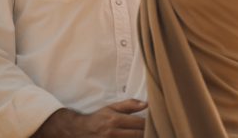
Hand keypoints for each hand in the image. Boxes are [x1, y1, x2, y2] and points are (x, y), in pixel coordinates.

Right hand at [32, 99, 146, 137]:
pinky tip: (137, 137)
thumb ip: (129, 105)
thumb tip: (147, 103)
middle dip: (149, 133)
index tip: (158, 122)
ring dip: (141, 137)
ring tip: (150, 135)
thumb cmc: (99, 118)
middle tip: (157, 131)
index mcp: (115, 120)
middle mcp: (113, 133)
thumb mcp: (111, 107)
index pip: (140, 123)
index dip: (150, 124)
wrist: (79, 131)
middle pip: (138, 135)